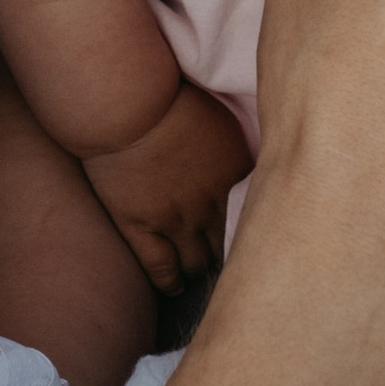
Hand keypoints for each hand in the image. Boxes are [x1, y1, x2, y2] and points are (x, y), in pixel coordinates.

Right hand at [83, 82, 251, 295]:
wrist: (127, 105)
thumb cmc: (169, 96)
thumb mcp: (220, 117)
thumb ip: (235, 148)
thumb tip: (249, 165)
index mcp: (235, 172)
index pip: (257, 212)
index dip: (255, 225)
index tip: (255, 232)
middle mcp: (212, 202)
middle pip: (231, 242)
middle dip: (234, 254)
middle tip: (234, 263)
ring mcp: (177, 219)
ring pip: (198, 261)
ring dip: (202, 268)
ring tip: (202, 274)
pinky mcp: (142, 228)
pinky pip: (162, 268)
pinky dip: (171, 282)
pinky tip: (176, 288)